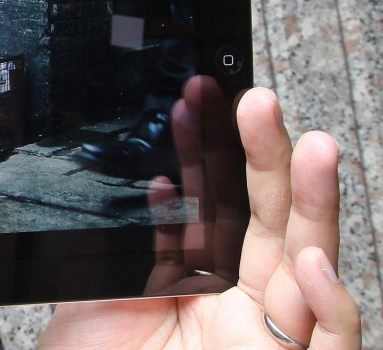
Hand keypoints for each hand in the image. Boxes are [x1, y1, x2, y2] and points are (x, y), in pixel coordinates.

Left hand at [42, 84, 361, 348]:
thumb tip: (152, 186)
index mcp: (193, 281)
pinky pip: (328, 340)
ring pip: (310, 267)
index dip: (207, 152)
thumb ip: (134, 249)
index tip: (198, 101)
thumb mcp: (100, 300)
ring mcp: (267, 340)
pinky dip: (328, 301)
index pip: (211, 204)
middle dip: (267, 160)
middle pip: (267, 221)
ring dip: (314, 208)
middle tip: (256, 103)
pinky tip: (306, 261)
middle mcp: (238, 305)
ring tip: (312, 148)